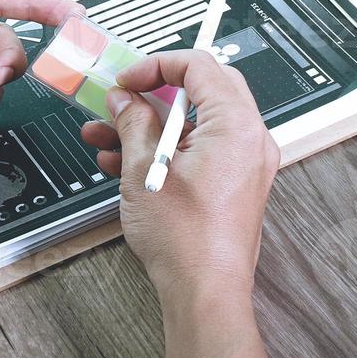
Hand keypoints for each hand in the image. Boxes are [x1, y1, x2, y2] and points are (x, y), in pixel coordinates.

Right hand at [80, 51, 279, 301]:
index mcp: (237, 125)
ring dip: (152, 126)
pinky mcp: (235, 184)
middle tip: (122, 98)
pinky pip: (202, 151)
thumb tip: (126, 99)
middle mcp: (251, 139)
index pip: (200, 66)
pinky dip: (167, 150)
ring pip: (196, 125)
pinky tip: (124, 162)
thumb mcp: (145, 170)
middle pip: (203, 90)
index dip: (156, 66)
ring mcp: (246, 163)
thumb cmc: (186, 240)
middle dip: (154, 93)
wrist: (205, 291)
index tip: (127, 80)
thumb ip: (135, 123)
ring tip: (106, 135)